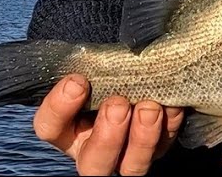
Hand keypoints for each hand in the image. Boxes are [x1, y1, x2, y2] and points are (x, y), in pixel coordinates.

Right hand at [33, 74, 185, 175]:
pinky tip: (171, 105)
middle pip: (93, 162)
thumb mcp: (90, 60)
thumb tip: (99, 55)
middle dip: (107, 137)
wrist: (135, 63)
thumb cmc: (105, 63)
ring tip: (149, 108)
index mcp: (66, 127)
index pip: (49, 127)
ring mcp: (126, 153)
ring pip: (131, 167)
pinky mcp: (156, 148)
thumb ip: (88, 62)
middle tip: (118, 104)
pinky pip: (164, 145)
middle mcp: (93, 147)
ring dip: (142, 139)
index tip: (78, 81)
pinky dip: (169, 125)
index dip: (60, 107)